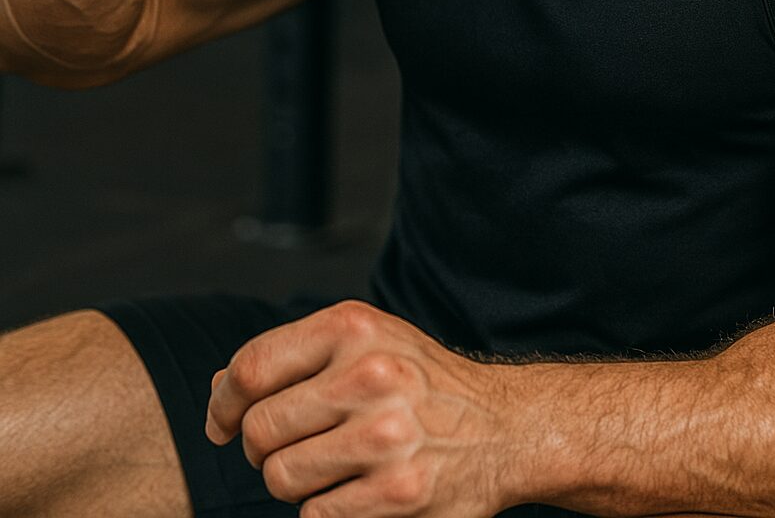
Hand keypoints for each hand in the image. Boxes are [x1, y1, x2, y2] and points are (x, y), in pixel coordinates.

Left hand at [205, 299, 513, 516]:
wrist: (504, 426)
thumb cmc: (421, 382)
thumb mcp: (366, 344)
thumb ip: (294, 359)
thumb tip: (219, 391)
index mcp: (355, 327)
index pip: (253, 366)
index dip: (224, 402)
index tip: (224, 422)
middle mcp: (370, 374)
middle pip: (261, 430)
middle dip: (263, 448)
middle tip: (292, 448)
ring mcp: (386, 436)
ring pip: (281, 478)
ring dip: (293, 483)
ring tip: (329, 467)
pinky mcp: (398, 494)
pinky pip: (316, 516)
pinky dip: (325, 510)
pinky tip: (357, 490)